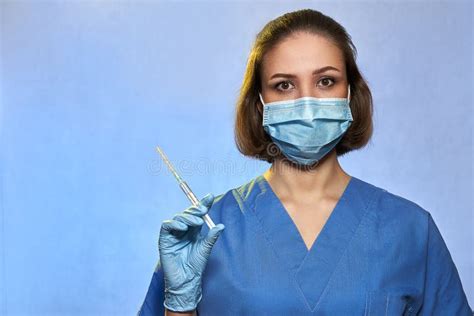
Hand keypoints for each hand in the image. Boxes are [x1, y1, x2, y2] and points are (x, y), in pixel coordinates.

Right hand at [158, 193, 224, 311]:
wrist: (187, 280)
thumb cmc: (196, 266)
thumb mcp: (206, 248)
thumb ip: (212, 236)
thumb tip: (221, 225)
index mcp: (193, 230)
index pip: (198, 214)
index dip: (203, 204)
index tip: (210, 196)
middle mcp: (183, 230)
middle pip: (188, 213)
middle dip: (195, 209)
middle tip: (204, 210)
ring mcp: (173, 234)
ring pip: (178, 217)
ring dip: (188, 217)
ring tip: (197, 223)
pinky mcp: (164, 239)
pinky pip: (166, 225)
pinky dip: (174, 224)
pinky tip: (183, 228)